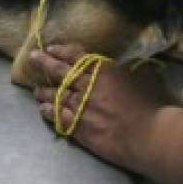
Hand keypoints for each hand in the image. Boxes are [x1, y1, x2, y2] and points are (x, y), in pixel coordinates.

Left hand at [31, 44, 171, 167]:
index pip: (76, 56)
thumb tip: (118, 66)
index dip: (62, 50)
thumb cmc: (150, 104)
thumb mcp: (140, 76)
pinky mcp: (80, 130)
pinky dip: (49, 112)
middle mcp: (87, 87)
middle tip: (32, 58)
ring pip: (56, 96)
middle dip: (44, 63)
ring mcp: (81, 109)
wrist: (148, 135)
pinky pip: (59, 118)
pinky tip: (43, 110)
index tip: (50, 48)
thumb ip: (123, 70)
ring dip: (44, 91)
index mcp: (102, 70)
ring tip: (36, 90)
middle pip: (60, 72)